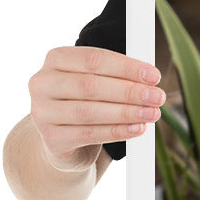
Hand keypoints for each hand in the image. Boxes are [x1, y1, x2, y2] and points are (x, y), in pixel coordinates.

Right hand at [29, 46, 165, 170]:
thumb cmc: (87, 102)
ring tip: (152, 114)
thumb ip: (119, 76)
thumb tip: (151, 79)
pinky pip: (89, 134)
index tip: (153, 76)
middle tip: (157, 97)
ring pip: (89, 111)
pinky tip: (138, 129)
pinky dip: (118, 131)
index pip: (93, 59)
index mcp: (56, 59)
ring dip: (127, 112)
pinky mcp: (51, 138)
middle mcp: (43, 83)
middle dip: (130, 91)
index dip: (126, 67)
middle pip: (91, 85)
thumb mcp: (99, 82)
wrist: (65, 140)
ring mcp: (42, 112)